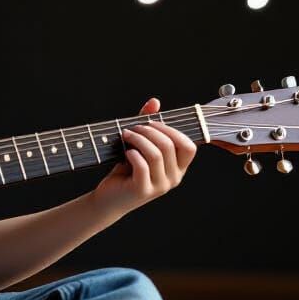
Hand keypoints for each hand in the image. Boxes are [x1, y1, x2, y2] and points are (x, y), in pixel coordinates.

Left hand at [90, 97, 196, 219]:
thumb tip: (155, 101)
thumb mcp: (139, 146)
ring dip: (138, 139)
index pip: (189, 146)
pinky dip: (132, 154)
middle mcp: (173, 178)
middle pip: (170, 145)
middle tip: (132, 128)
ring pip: (156, 154)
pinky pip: (142, 166)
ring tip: (125, 135)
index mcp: (178, 168)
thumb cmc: (126, 170)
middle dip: (149, 130)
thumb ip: (148, 125)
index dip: (171, 130)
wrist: (109, 198)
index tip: (151, 124)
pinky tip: (125, 152)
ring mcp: (159, 186)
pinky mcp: (143, 190)